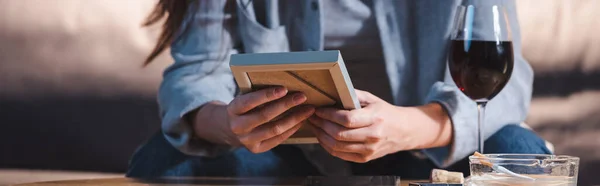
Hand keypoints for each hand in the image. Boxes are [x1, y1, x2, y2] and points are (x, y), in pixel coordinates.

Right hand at [225, 87, 314, 152]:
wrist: (230, 129)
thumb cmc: (242, 109)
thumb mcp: (243, 99)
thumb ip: (258, 95)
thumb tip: (285, 89)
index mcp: (233, 110)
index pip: (250, 101)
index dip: (267, 95)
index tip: (284, 89)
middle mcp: (238, 126)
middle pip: (265, 115)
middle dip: (286, 105)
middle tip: (302, 97)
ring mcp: (247, 140)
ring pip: (274, 129)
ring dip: (294, 119)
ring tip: (307, 110)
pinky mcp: (256, 149)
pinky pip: (277, 139)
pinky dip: (291, 129)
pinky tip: (300, 121)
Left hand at [309, 90, 451, 162]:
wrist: (404, 131)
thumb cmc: (385, 113)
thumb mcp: (371, 99)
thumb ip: (351, 95)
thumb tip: (330, 92)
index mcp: (375, 118)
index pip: (346, 119)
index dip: (328, 115)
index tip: (318, 109)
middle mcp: (372, 136)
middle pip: (338, 134)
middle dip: (321, 124)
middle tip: (312, 116)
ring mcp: (368, 150)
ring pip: (336, 146)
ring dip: (320, 135)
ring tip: (314, 126)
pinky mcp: (364, 158)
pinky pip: (339, 154)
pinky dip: (327, 146)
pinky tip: (322, 136)